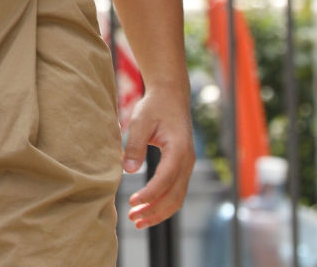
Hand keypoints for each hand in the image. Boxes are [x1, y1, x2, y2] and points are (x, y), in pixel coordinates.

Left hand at [123, 87, 192, 229]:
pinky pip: (176, 191)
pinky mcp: (182, 167)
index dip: (149, 194)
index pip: (165, 180)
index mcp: (179, 150)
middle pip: (174, 196)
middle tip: (133, 220)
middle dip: (154, 211)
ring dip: (158, 211)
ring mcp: (187, 166)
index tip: (132, 202)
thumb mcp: (140, 121)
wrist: (171, 96)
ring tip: (137, 220)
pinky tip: (146, 208)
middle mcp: (188, 162)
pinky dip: (162, 203)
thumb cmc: (154, 107)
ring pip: (177, 197)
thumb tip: (128, 171)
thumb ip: (134, 145)